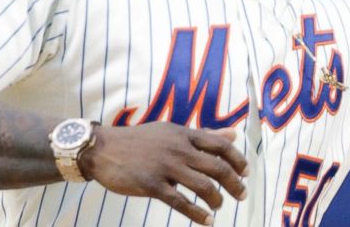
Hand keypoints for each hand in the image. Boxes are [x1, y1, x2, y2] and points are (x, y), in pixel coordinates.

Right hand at [78, 122, 247, 224]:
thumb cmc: (139, 140)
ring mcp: (165, 167)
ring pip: (203, 186)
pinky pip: (181, 202)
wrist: (103, 148)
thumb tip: (233, 135)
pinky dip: (198, 214)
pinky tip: (207, 221)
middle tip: (241, 195)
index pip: (220, 144)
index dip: (238, 160)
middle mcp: (178, 148)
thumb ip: (204, 134)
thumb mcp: (172, 131)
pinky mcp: (152, 184)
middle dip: (234, 183)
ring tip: (219, 206)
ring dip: (217, 199)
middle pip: (217, 167)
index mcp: (184, 134)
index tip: (246, 174)